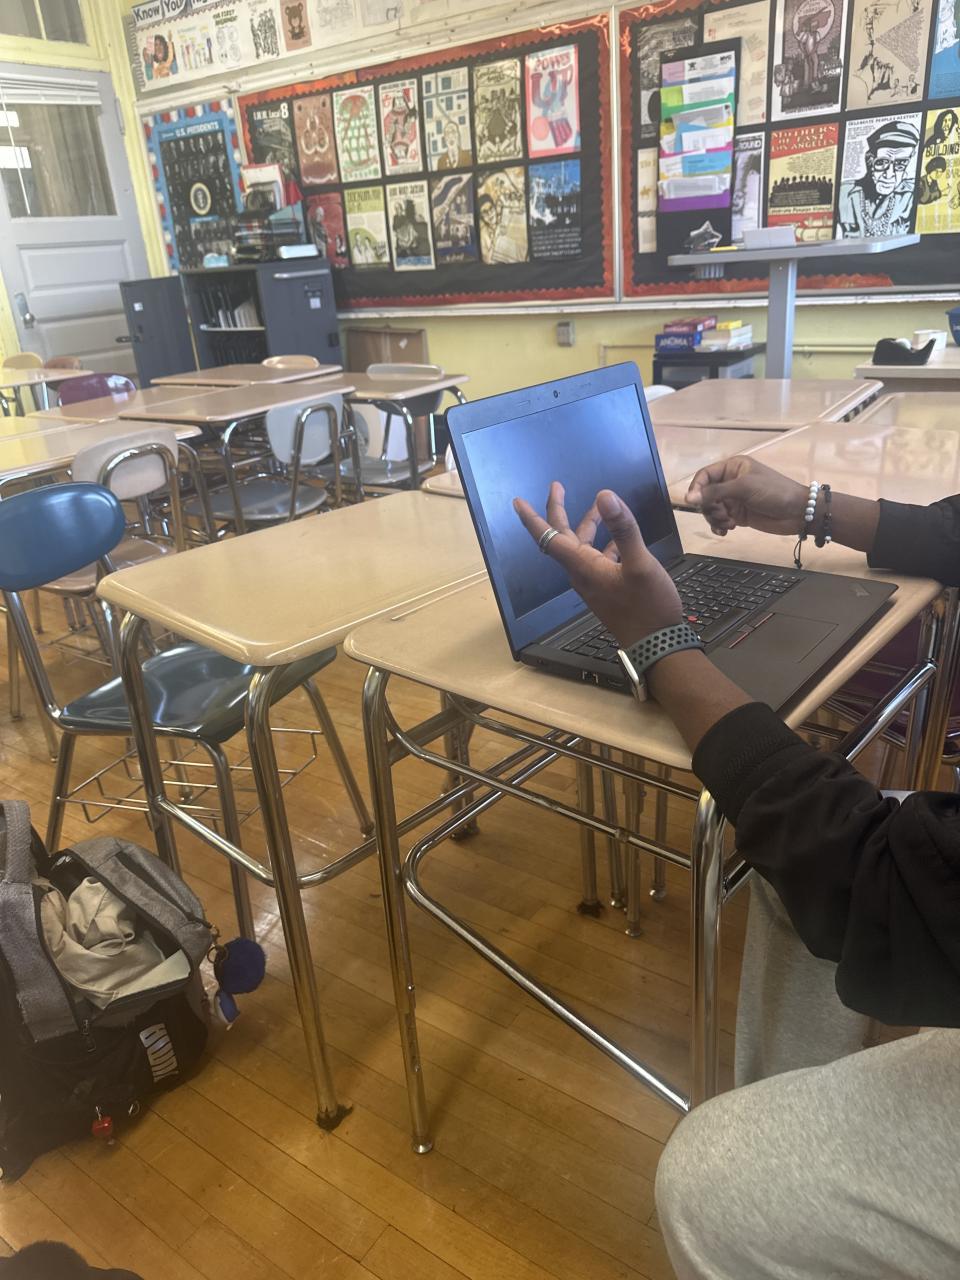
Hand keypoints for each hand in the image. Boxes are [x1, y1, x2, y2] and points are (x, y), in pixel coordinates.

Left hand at [513, 483, 681, 647]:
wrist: (656, 645)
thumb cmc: (648, 607)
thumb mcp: (640, 564)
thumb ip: (623, 529)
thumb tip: (605, 495)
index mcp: (583, 566)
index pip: (548, 537)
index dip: (532, 518)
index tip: (517, 501)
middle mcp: (582, 573)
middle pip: (562, 537)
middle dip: (558, 510)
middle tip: (557, 486)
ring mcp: (594, 582)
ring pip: (583, 547)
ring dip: (588, 525)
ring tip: (599, 506)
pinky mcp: (606, 589)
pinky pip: (599, 559)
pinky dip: (605, 543)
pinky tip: (619, 537)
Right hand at [684, 456, 807, 536]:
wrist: (797, 512)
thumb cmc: (774, 492)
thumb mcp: (743, 488)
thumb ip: (715, 492)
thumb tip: (688, 498)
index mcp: (732, 467)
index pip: (704, 475)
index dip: (697, 488)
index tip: (694, 502)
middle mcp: (730, 482)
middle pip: (705, 495)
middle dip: (709, 507)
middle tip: (722, 514)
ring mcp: (734, 499)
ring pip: (711, 509)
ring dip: (715, 518)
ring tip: (728, 523)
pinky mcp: (737, 514)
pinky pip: (719, 520)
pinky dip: (719, 526)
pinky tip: (726, 530)